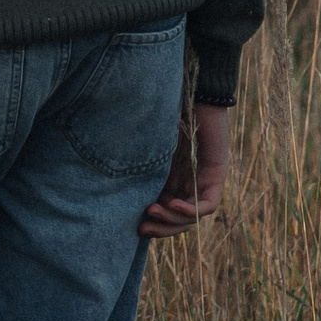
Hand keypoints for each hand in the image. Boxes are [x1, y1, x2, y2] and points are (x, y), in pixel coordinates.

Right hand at [140, 103, 229, 238]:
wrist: (189, 91)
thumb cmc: (160, 111)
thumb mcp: (143, 145)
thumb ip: (135, 166)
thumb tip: (105, 187)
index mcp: (169, 177)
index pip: (163, 211)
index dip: (151, 223)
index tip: (132, 225)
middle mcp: (187, 183)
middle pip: (177, 220)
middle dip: (160, 228)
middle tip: (141, 229)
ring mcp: (202, 180)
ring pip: (192, 217)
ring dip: (172, 221)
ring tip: (152, 211)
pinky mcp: (216, 175)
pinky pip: (207, 205)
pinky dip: (189, 209)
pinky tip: (173, 204)